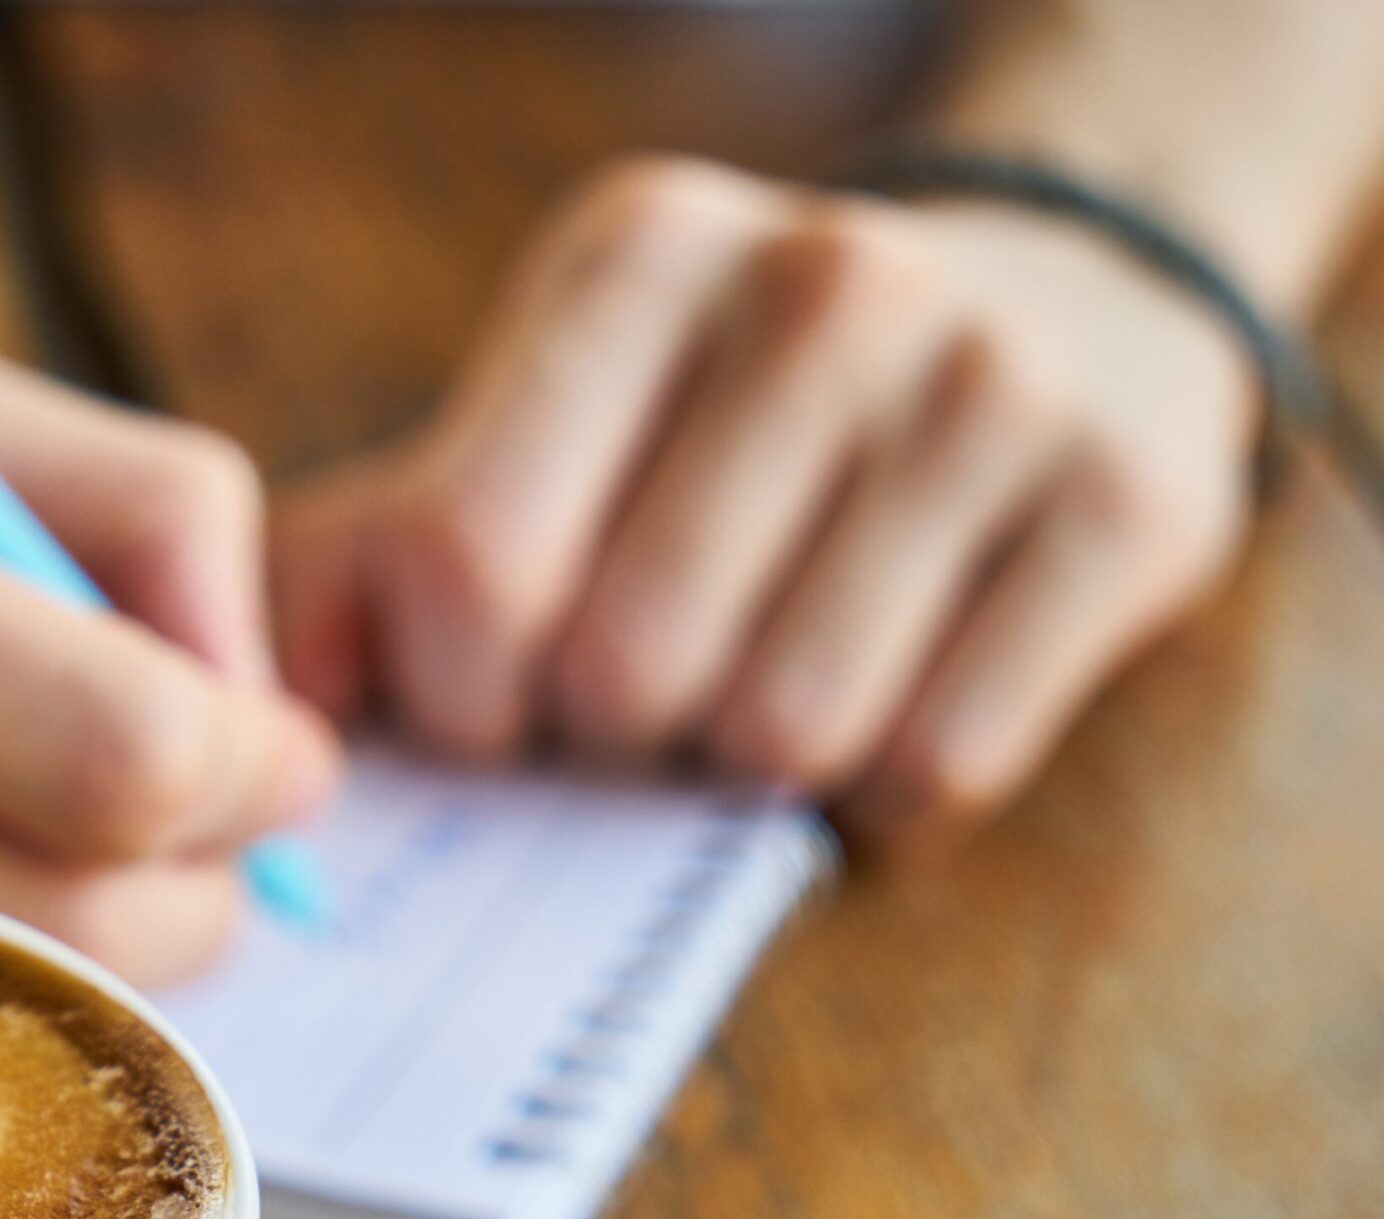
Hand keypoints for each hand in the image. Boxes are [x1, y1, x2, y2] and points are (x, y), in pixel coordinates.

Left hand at [272, 157, 1259, 849]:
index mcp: (638, 259)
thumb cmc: (730, 413)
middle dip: (608, 740)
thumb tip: (252, 714)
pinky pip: (941, 765)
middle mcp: (823, 288)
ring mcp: (996, 389)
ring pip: (788, 730)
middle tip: (640, 705)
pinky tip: (889, 702)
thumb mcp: (548, 413)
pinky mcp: (1131, 507)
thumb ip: (374, 550)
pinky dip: (884, 794)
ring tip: (759, 692)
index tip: (495, 704)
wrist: (1068, 294)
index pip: (471, 561)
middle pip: (628, 668)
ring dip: (745, 772)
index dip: (462, 697)